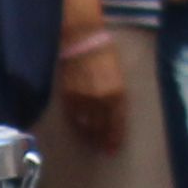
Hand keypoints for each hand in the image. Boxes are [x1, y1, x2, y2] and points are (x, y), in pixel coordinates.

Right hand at [50, 23, 139, 143]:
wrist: (83, 39)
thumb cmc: (104, 54)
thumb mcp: (118, 76)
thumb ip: (117, 97)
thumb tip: (113, 116)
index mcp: (116, 93)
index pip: (116, 123)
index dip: (114, 138)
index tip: (113, 148)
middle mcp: (100, 100)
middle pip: (101, 128)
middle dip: (102, 140)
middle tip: (102, 149)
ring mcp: (83, 99)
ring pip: (85, 125)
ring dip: (89, 136)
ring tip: (91, 142)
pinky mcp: (69, 95)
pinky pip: (73, 117)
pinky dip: (76, 125)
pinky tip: (79, 129)